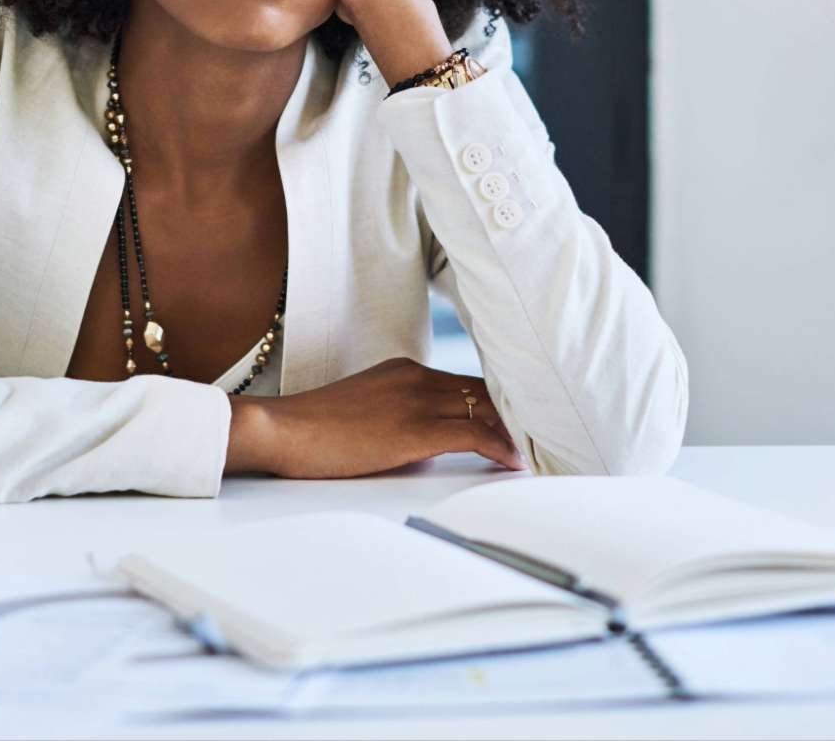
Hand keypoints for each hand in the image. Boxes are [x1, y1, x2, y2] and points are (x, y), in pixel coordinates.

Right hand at [225, 357, 523, 477]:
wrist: (282, 431)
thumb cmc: (315, 432)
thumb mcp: (367, 414)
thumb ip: (404, 421)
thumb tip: (434, 445)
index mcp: (406, 370)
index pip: (469, 382)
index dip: (502, 402)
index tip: (526, 421)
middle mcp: (417, 377)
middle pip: (487, 390)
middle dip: (520, 414)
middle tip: (553, 435)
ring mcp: (417, 399)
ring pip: (488, 408)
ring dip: (519, 432)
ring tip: (546, 451)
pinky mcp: (414, 427)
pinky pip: (475, 433)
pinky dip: (502, 447)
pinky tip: (516, 463)